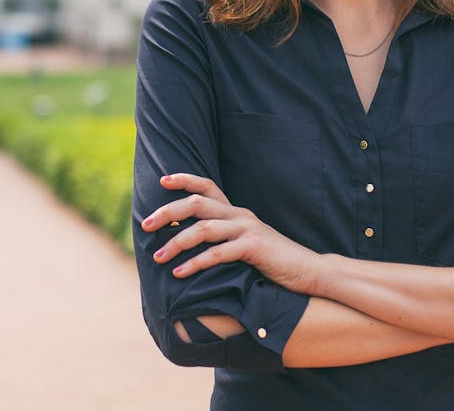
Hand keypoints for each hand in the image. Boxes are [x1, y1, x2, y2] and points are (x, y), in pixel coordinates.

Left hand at [141, 173, 320, 293]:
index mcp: (237, 212)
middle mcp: (240, 215)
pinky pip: (219, 253)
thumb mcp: (246, 245)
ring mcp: (248, 230)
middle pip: (198, 203)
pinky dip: (196, 263)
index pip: (208, 186)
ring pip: (204, 229)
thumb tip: (192, 244)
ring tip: (158, 256)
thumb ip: (224, 240)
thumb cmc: (274, 261)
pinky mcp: (254, 248)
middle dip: (168, 211)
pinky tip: (180, 273)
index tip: (162, 181)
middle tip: (145, 225)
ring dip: (176, 242)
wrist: (308, 270)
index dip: (185, 180)